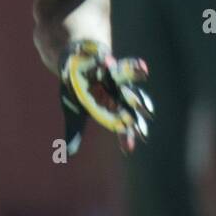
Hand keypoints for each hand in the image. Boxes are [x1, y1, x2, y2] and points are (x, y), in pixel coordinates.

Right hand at [59, 40, 152, 154]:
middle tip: (146, 113)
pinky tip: (106, 61)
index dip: (126, 136)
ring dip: (131, 74)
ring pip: (124, 77)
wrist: (75, 62)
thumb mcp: (74, 113)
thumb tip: (68, 155)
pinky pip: (106, 60)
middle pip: (129, 101)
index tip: (129, 149)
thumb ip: (75, 133)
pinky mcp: (105, 60)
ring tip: (143, 71)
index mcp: (111, 107)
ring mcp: (112, 76)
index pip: (122, 124)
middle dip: (137, 106)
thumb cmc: (79, 89)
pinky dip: (106, 61)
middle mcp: (116, 92)